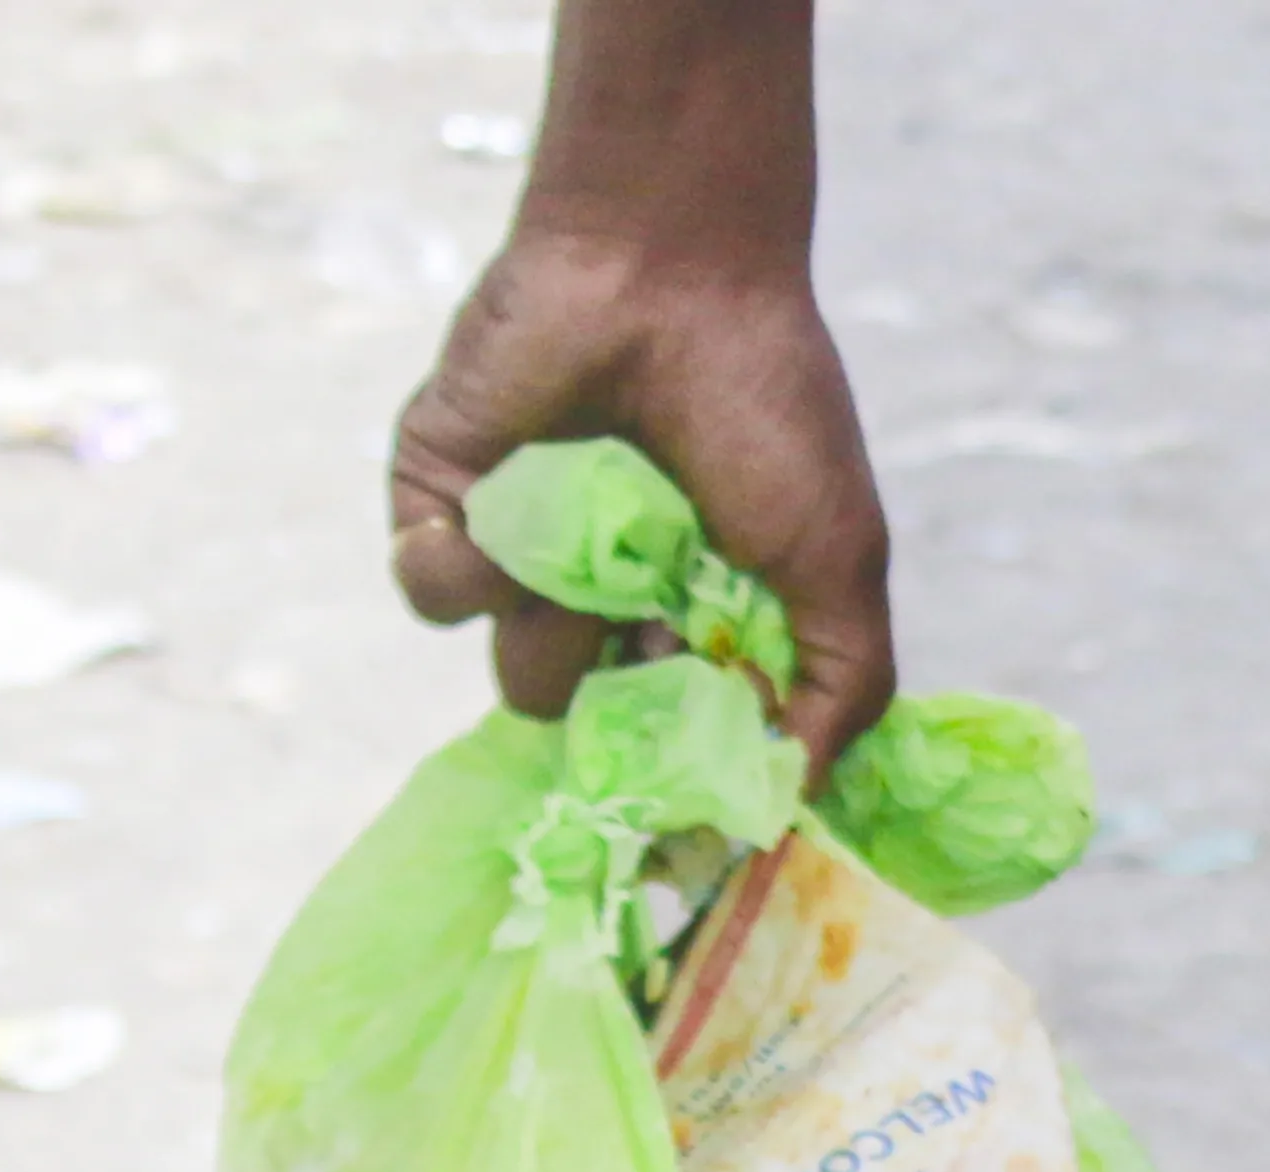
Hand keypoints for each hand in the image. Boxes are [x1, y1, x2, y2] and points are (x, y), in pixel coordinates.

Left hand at [389, 226, 896, 777]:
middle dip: (620, 708)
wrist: (666, 271)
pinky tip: (510, 511)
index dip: (686, 772)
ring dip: (557, 624)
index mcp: (701, 619)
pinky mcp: (440, 501)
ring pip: (514, 670)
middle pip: (594, 726)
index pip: (680, 742)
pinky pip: (429, 592)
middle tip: (648, 640)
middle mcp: (610, 598)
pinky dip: (467, 567)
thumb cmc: (766, 406)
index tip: (696, 789)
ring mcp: (523, 553)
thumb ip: (837, 691)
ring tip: (595, 541)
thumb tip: (790, 802)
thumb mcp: (840, 564)